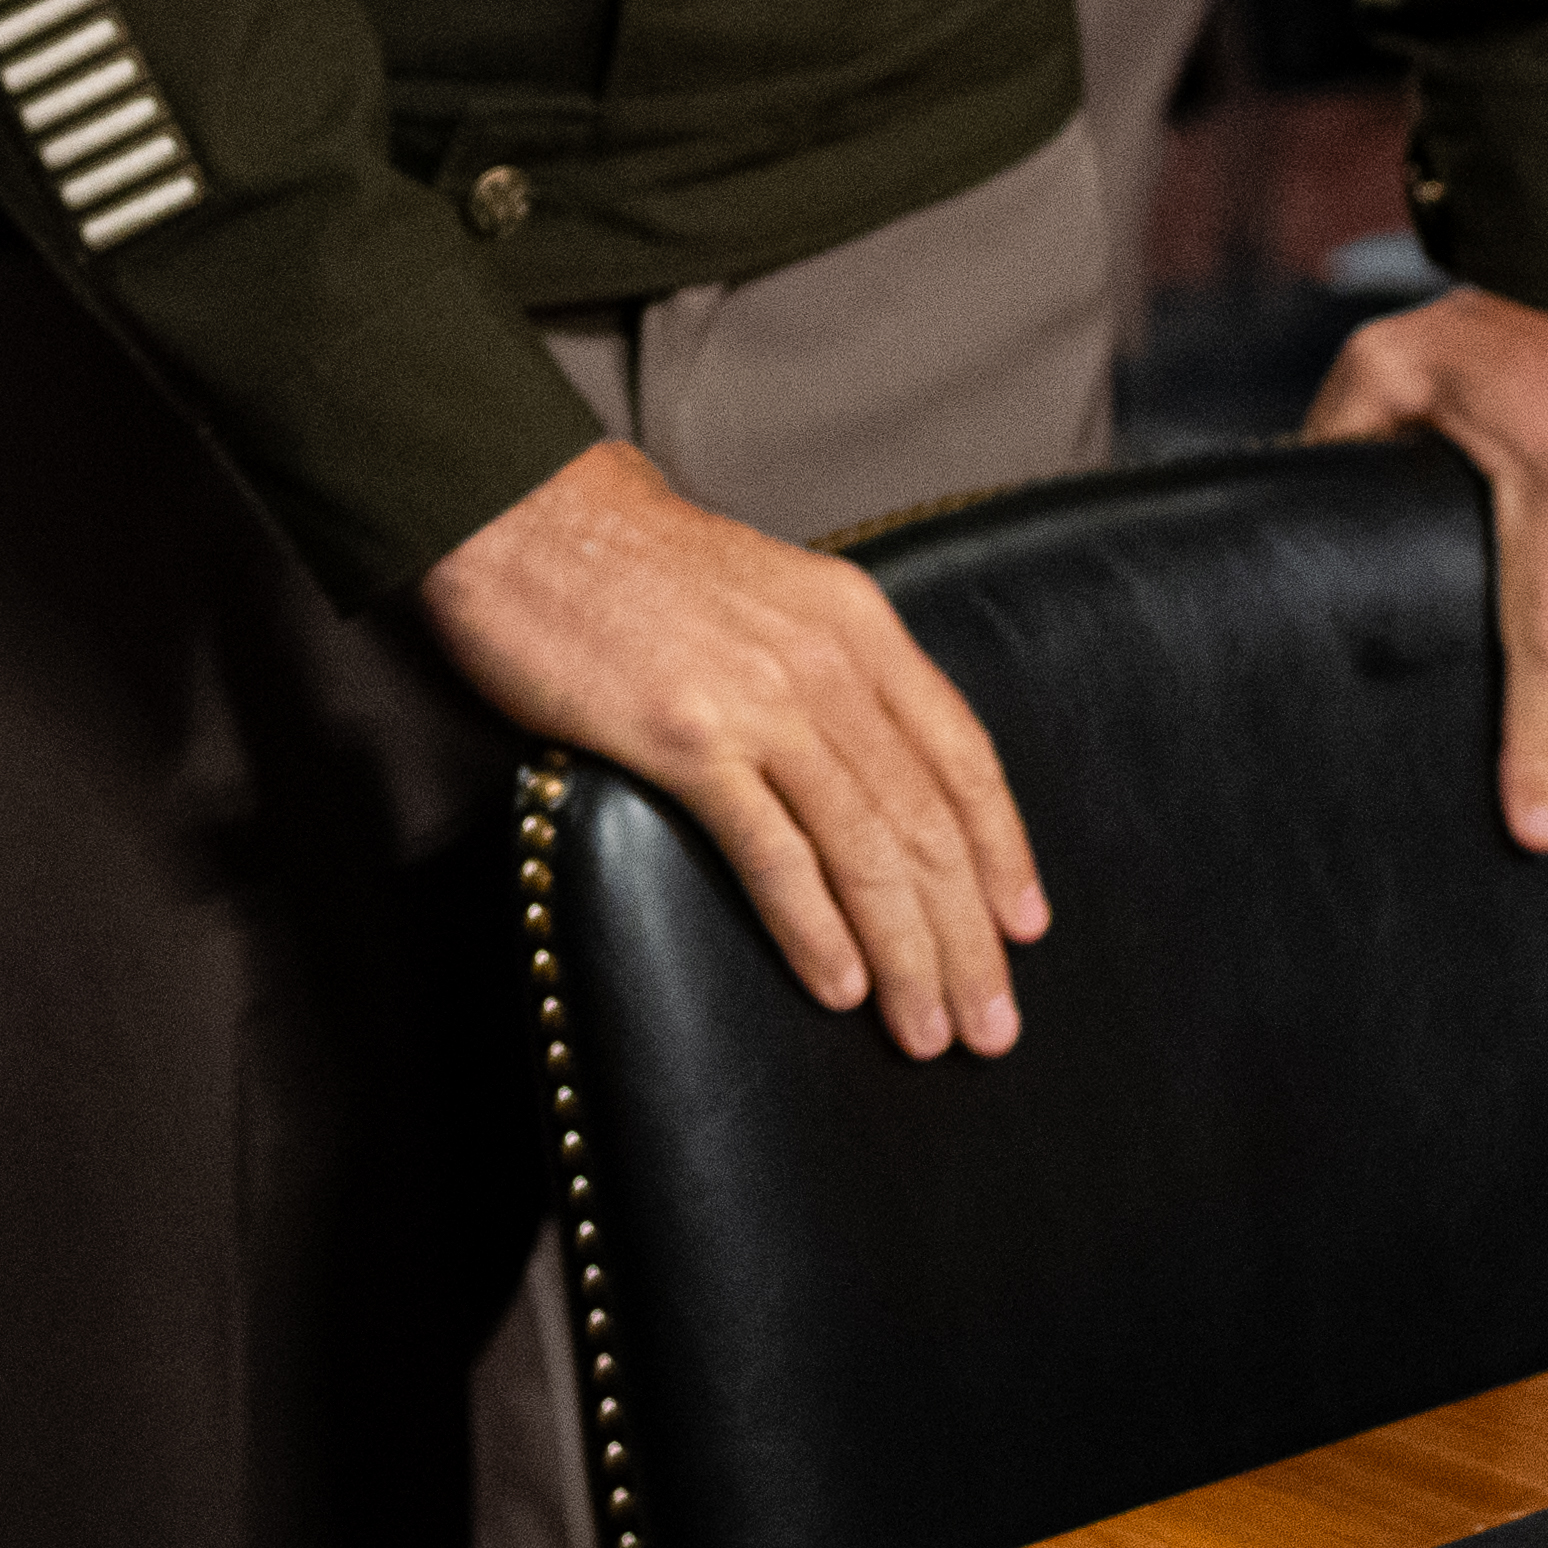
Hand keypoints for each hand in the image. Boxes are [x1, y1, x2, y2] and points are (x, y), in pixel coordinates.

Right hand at [417, 441, 1043, 1052]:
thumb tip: (870, 765)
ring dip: (907, 954)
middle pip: (926, 822)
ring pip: (866, 850)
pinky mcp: (685, 738)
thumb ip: (829, 668)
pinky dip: (815, 929)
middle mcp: (829, 663)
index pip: (963, 757)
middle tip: (990, 1026)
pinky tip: (839, 986)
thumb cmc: (635, 564)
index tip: (1023, 928)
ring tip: (926, 1030)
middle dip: (966, 937)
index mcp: (859, 626)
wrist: (525, 516)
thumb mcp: (773, 594)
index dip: (1002, 852)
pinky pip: (773, 852)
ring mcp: (760, 701)